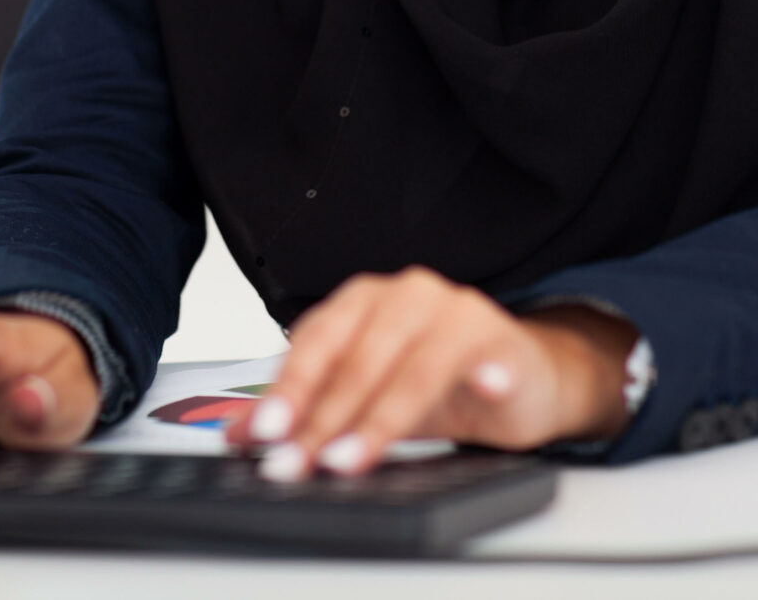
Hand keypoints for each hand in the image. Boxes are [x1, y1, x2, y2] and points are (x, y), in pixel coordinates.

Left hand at [224, 267, 636, 478]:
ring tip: (351, 459)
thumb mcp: (363, 402)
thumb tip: (240, 437)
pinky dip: (482, 375)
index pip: (314, 341)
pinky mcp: (501, 339)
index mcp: (363, 301)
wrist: (516, 380)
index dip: (287, 389)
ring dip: (379, 418)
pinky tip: (480, 392)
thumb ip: (304, 411)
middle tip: (300, 461)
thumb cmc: (437, 385)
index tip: (265, 434)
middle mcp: (406, 296)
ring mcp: (456, 312)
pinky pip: (486, 357)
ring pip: (410, 365)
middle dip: (322, 416)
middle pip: (356, 357)